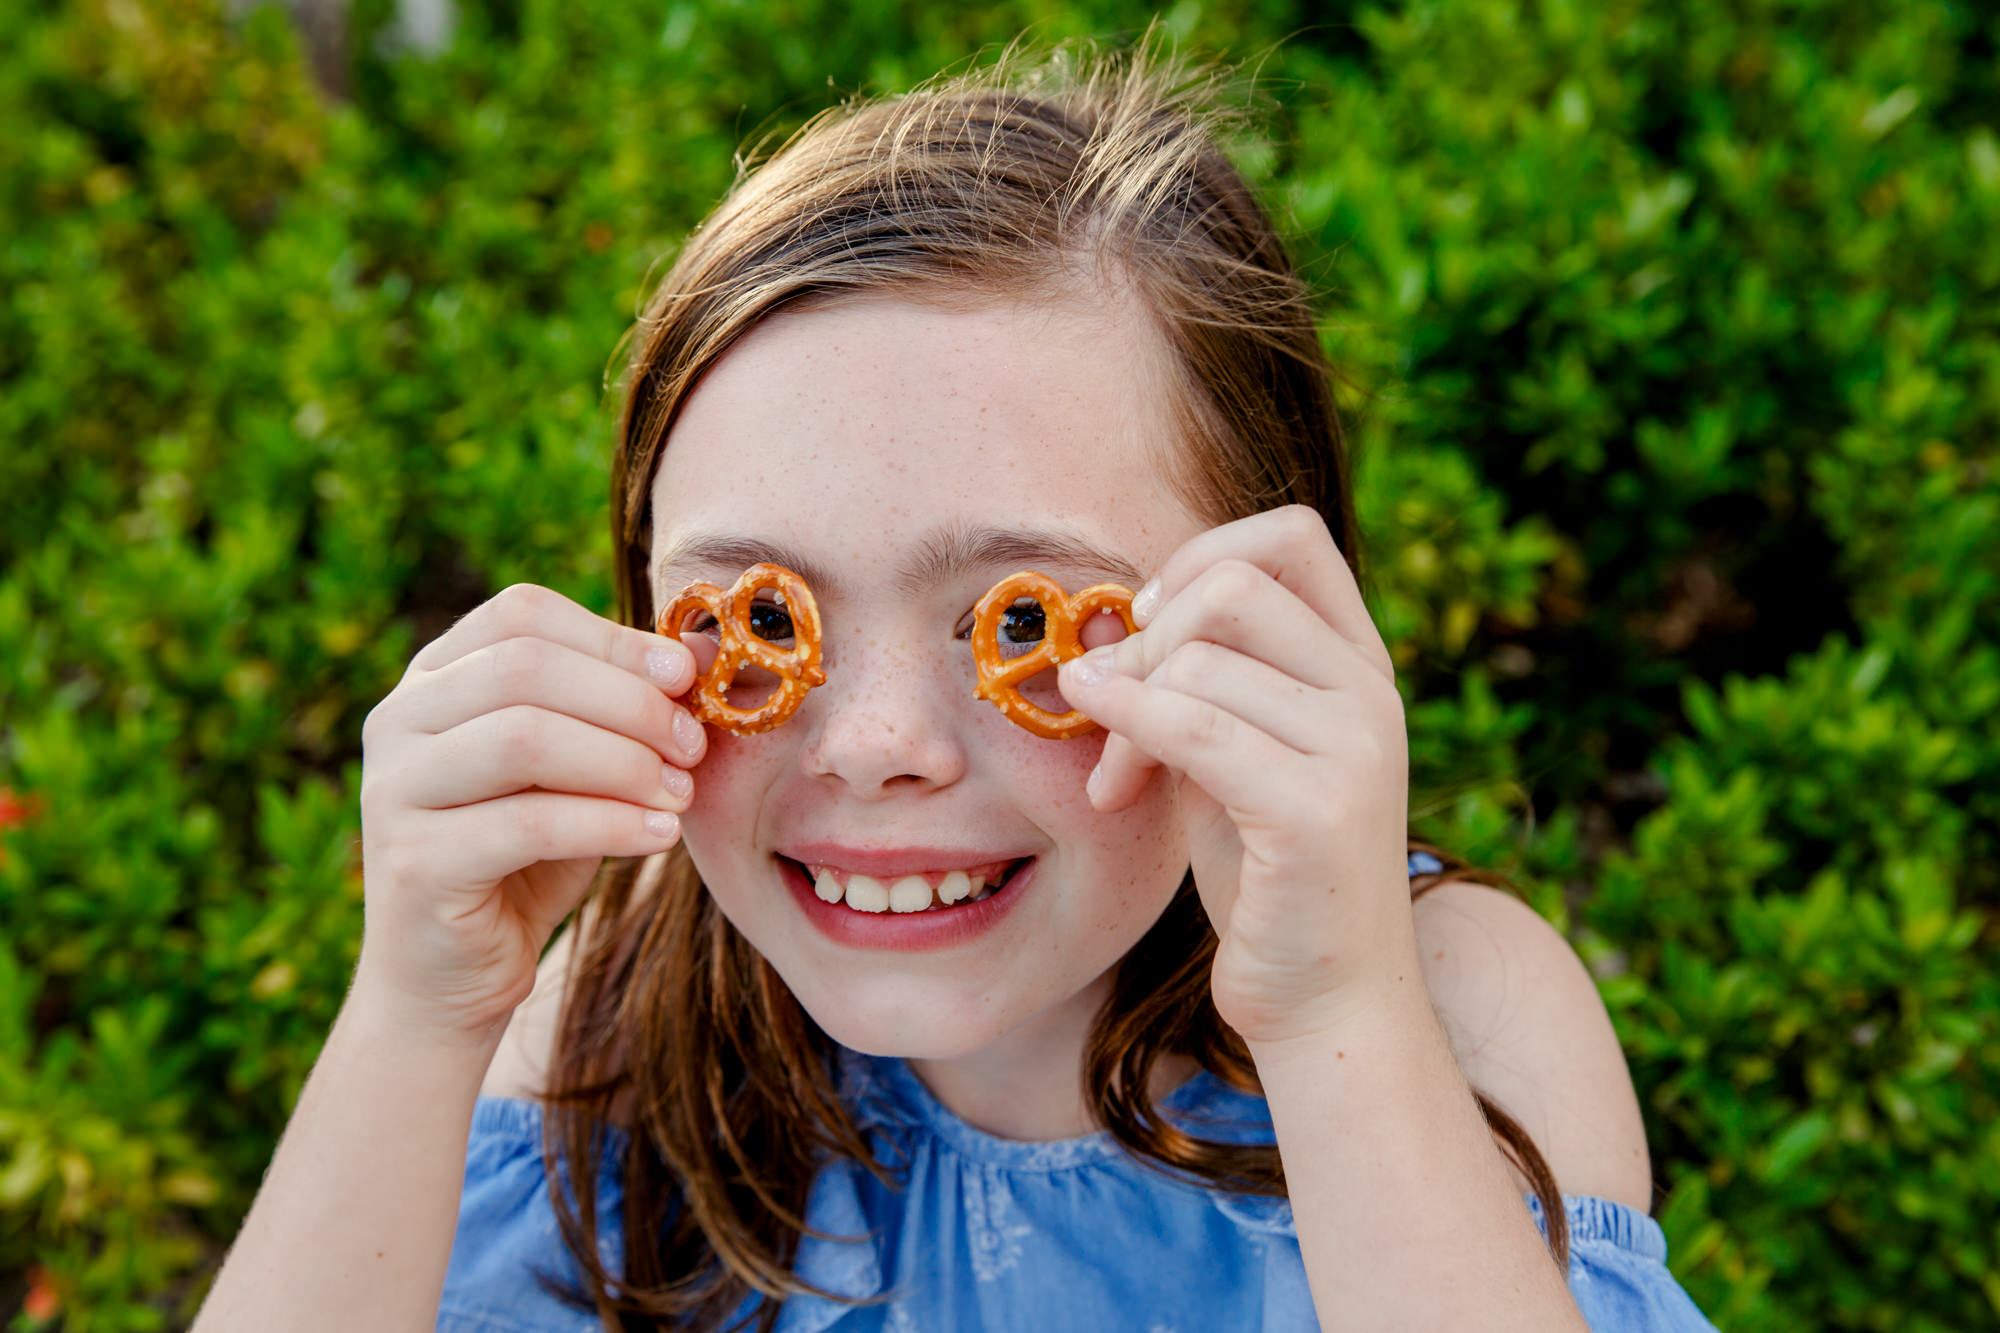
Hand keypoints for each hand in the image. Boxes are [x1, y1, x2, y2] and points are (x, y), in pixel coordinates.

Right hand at [353, 584, 702, 1042]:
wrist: (453, 975)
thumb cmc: (525, 858)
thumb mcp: (580, 770)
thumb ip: (623, 708)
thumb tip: (705, 649)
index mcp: (434, 678)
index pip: (521, 614)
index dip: (613, 638)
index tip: (686, 676)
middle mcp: (398, 720)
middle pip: (526, 668)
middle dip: (629, 702)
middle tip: (693, 746)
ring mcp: (394, 788)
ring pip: (526, 738)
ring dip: (624, 763)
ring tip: (680, 794)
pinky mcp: (412, 862)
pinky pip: (529, 823)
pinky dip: (610, 824)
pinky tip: (660, 836)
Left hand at [1056, 506, 1417, 1045]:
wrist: (1325, 1001)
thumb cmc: (1268, 878)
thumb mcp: (1231, 756)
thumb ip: (1194, 684)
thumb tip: (1103, 629)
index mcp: (1358, 665)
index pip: (1287, 536)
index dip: (1197, 559)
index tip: (1148, 630)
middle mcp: (1371, 693)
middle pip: (1231, 583)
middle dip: (1145, 636)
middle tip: (1112, 708)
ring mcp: (1355, 748)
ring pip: (1199, 658)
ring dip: (1127, 711)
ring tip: (1116, 782)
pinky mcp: (1317, 811)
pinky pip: (1196, 728)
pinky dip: (1130, 727)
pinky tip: (1106, 779)